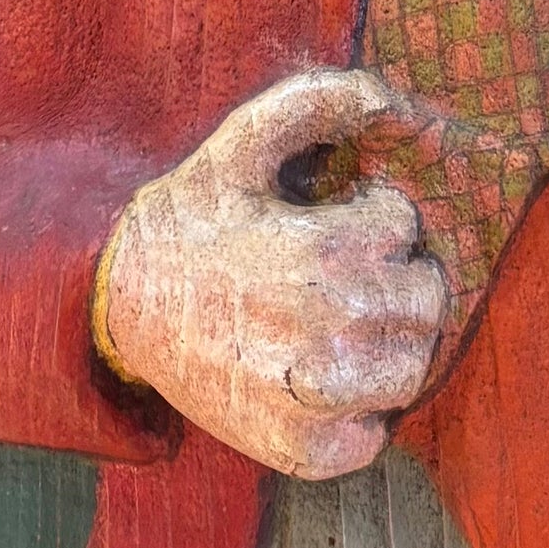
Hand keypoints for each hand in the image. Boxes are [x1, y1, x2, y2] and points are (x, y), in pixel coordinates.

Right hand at [97, 68, 447, 477]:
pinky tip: (324, 379)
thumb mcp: (242, 142)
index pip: (404, 225)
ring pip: (412, 368)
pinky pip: (372, 436)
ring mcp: (315, 398)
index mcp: (324, 252)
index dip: (375, 214)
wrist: (122, 304)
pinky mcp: (299, 450)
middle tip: (352, 273)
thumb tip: (390, 98)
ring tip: (345, 324)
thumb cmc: (191, 219)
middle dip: (398, 276)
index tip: (342, 220)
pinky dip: (360, 413)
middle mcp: (329, 330)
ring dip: (390, 343)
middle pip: (426, 301)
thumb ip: (317, 100)